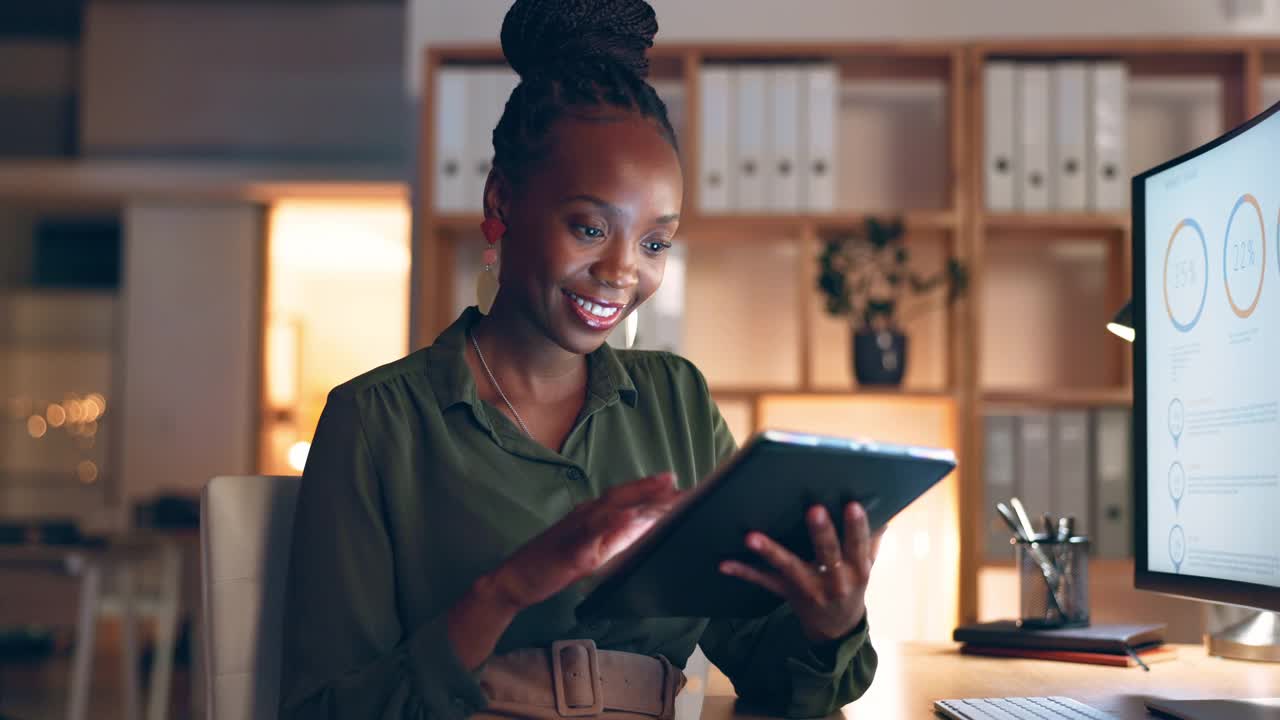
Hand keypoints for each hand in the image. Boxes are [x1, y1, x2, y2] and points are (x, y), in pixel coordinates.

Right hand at [490, 472, 681, 610]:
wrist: (514, 580)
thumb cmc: (552, 564)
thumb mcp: (592, 552)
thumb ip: (615, 538)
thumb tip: (645, 528)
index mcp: (592, 516)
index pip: (625, 498)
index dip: (650, 490)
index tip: (678, 485)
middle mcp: (585, 515)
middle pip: (621, 495)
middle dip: (650, 488)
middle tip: (677, 481)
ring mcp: (576, 530)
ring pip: (610, 507)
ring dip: (637, 497)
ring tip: (662, 490)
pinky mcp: (569, 548)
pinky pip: (591, 533)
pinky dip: (610, 523)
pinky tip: (628, 517)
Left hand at [719, 502, 883, 642]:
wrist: (837, 628)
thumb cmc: (852, 585)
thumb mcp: (867, 565)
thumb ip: (872, 539)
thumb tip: (884, 508)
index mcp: (858, 570)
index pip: (859, 545)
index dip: (857, 526)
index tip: (853, 504)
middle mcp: (835, 581)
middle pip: (828, 555)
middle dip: (821, 533)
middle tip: (813, 509)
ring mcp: (809, 589)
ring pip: (789, 567)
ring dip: (770, 551)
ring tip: (752, 536)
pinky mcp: (787, 593)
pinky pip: (764, 581)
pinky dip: (744, 571)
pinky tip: (724, 563)